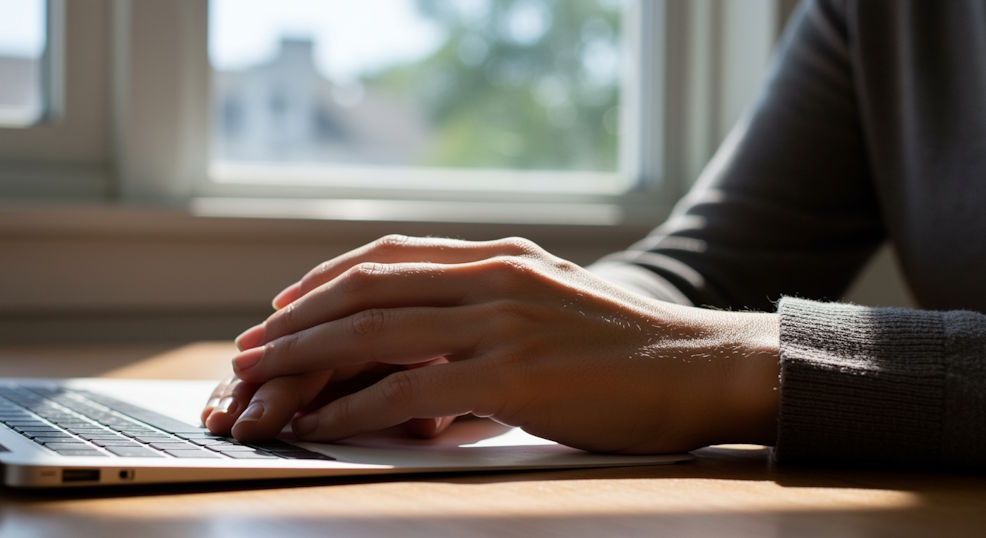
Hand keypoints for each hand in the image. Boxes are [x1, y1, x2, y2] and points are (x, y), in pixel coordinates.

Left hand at [228, 235, 779, 452]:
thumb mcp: (553, 302)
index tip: (285, 305)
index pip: (391, 255)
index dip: (327, 279)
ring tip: (260, 380)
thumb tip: (435, 343)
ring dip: (307, 358)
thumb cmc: (625, 348)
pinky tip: (323, 423)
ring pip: (377, 331)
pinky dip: (357, 407)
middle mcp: (492, 278)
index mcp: (498, 258)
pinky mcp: (513, 375)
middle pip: (368, 288)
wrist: (697, 366)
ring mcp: (501, 323)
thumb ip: (493, 306)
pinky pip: (413, 390)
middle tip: (248, 345)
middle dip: (296, 319)